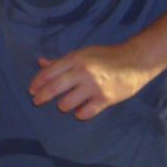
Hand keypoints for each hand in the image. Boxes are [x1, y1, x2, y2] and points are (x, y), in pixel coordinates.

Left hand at [28, 44, 159, 119]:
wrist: (135, 60)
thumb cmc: (106, 56)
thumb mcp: (82, 53)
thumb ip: (61, 61)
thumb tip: (41, 62)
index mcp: (75, 59)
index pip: (49, 72)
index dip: (37, 82)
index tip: (31, 90)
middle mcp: (82, 72)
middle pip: (54, 88)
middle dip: (42, 97)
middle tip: (36, 101)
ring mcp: (94, 86)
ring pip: (67, 103)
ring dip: (63, 105)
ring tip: (63, 105)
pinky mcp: (106, 99)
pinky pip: (86, 112)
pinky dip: (80, 114)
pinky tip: (79, 112)